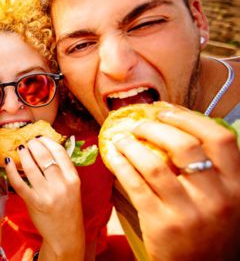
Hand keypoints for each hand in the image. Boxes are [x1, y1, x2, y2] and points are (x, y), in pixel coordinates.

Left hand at [4, 137, 84, 259]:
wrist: (65, 235)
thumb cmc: (66, 209)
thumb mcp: (72, 188)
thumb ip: (62, 170)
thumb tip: (45, 148)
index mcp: (73, 179)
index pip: (60, 152)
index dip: (47, 141)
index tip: (39, 138)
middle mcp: (62, 185)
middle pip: (44, 156)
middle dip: (33, 145)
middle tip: (26, 143)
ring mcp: (48, 195)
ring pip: (31, 167)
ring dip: (22, 155)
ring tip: (19, 150)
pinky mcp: (35, 203)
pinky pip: (20, 183)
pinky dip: (12, 171)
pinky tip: (8, 163)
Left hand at [105, 107, 239, 259]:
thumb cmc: (209, 230)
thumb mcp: (225, 200)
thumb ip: (212, 170)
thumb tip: (175, 127)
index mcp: (237, 186)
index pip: (220, 138)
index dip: (190, 117)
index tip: (166, 110)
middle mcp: (218, 198)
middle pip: (184, 145)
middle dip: (155, 127)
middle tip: (138, 124)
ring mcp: (189, 212)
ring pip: (154, 164)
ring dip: (131, 144)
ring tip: (120, 139)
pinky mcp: (162, 224)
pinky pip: (135, 185)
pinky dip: (120, 165)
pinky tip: (113, 157)